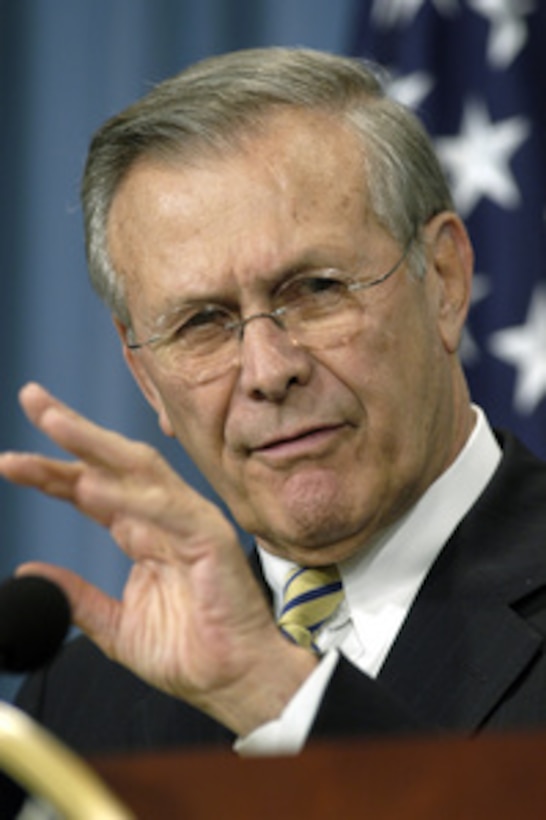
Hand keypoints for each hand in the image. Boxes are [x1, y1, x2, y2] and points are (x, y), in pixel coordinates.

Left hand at [0, 383, 316, 734]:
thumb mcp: (115, 626)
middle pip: (113, 462)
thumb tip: (28, 571)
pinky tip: (90, 488)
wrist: (232, 682)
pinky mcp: (210, 537)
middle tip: (31, 399)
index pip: (93, 488)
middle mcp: (164, 517)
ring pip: (140, 467)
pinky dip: (128, 496)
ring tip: (53, 422)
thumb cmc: (188, 653)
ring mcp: (189, 521)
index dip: (53, 471)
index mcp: (143, 533)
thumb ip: (76, 596)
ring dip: (95, 442)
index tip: (11, 461)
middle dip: (71, 430)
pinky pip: (166, 508)